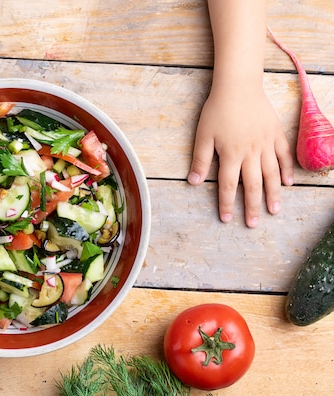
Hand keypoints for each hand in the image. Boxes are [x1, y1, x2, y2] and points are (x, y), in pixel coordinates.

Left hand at [188, 84, 293, 227]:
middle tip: (254, 224)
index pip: (228, 186)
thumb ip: (200, 160)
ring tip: (275, 211)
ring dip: (273, 194)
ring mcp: (266, 144)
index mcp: (230, 155)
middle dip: (252, 207)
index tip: (227, 220)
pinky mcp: (276, 134)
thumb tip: (192, 182)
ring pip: (271, 174)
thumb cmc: (217, 110)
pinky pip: (284, 156)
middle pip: (252, 185)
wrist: (239, 86)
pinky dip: (286, 170)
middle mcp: (250, 153)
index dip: (227, 204)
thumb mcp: (202, 136)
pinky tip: (287, 183)